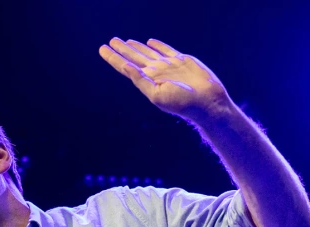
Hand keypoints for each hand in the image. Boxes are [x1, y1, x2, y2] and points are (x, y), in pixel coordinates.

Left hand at [99, 38, 231, 123]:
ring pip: (148, 52)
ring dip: (136, 47)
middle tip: (111, 41)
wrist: (207, 101)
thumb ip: (140, 80)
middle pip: (134, 57)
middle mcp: (156, 72)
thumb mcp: (157, 95)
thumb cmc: (183, 102)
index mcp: (147, 80)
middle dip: (122, 49)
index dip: (113, 57)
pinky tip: (150, 42)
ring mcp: (168, 66)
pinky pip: (166, 50)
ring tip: (126, 41)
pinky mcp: (182, 60)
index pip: (125, 66)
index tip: (102, 48)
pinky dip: (158, 45)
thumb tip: (125, 67)